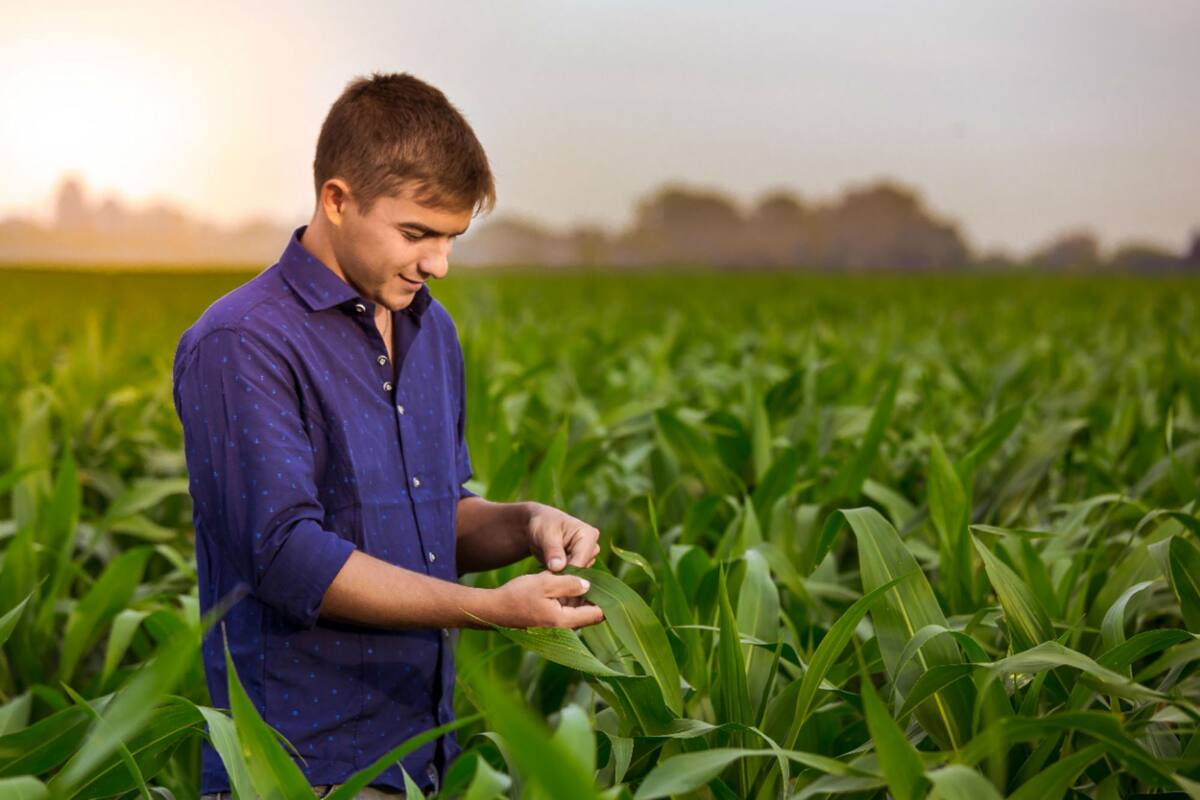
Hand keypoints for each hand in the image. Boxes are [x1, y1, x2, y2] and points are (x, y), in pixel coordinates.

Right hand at [489, 571, 604, 628]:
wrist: (493, 610)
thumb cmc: (517, 595)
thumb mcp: (545, 583)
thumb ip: (569, 583)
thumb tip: (590, 584)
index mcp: (564, 619)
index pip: (596, 614)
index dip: (606, 600)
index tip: (609, 584)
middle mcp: (563, 627)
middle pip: (589, 612)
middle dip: (593, 594)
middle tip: (594, 574)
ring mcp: (555, 626)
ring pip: (578, 610)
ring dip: (581, 595)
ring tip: (582, 575)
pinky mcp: (548, 621)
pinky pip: (567, 609)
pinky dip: (570, 598)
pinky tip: (566, 582)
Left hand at [526, 503, 600, 572]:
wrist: (539, 525)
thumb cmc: (543, 524)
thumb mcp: (545, 534)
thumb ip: (553, 550)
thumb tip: (558, 567)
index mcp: (589, 535)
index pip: (582, 559)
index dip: (566, 570)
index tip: (550, 576)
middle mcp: (592, 547)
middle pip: (582, 569)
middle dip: (565, 573)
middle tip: (546, 573)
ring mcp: (587, 557)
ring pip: (578, 575)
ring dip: (562, 576)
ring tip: (547, 569)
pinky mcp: (580, 565)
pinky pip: (574, 577)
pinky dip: (561, 577)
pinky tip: (550, 573)